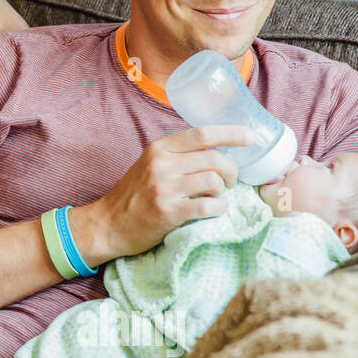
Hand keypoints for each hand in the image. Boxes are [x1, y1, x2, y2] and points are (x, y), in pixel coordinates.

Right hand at [72, 125, 251, 263]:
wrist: (107, 224)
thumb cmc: (134, 195)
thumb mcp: (150, 165)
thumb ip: (177, 156)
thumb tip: (217, 150)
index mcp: (159, 149)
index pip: (203, 134)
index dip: (232, 133)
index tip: (250, 137)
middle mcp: (161, 165)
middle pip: (214, 158)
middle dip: (232, 170)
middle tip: (231, 180)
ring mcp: (164, 188)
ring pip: (214, 181)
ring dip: (224, 190)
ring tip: (217, 196)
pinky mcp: (168, 212)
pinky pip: (209, 206)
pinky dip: (219, 209)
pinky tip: (214, 211)